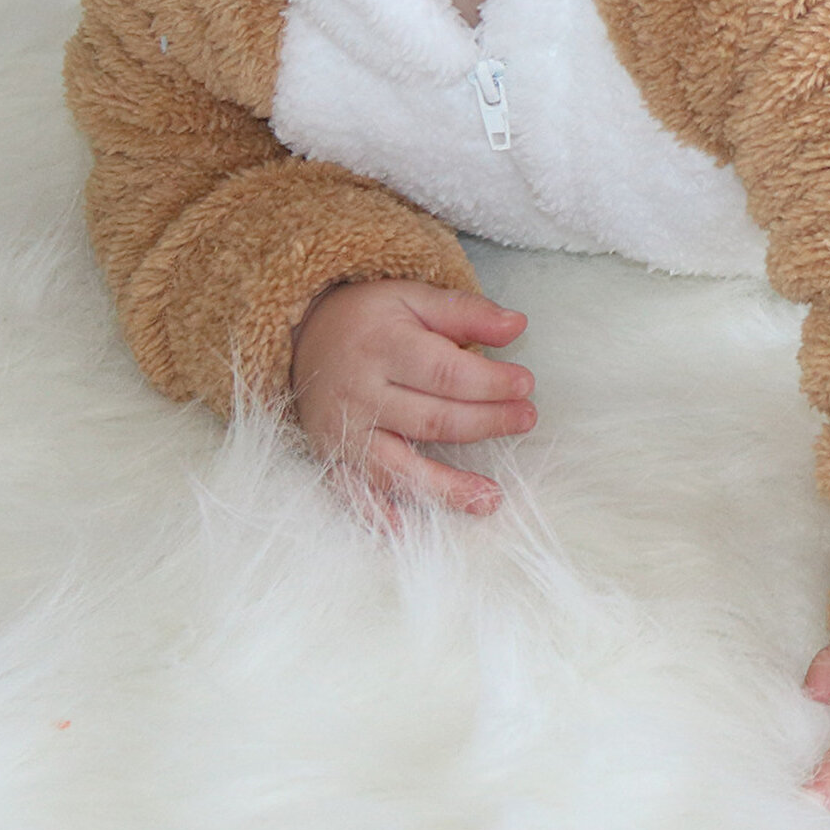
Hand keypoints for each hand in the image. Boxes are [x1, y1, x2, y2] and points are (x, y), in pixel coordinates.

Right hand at [291, 280, 534, 516]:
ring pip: (398, 466)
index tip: (525, 385)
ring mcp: (345, 431)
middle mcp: (360, 392)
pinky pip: (353, 493)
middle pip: (431, 419)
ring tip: (491, 498)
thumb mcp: (413, 298)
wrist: (303, 334)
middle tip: (527, 419)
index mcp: (382, 346)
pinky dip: (376, 515)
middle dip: (485, 423)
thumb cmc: (370, 317)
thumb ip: (466, 313)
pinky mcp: (332, 456)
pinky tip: (407, 532)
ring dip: (446, 487)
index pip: (444, 372)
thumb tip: (518, 325)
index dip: (489, 383)